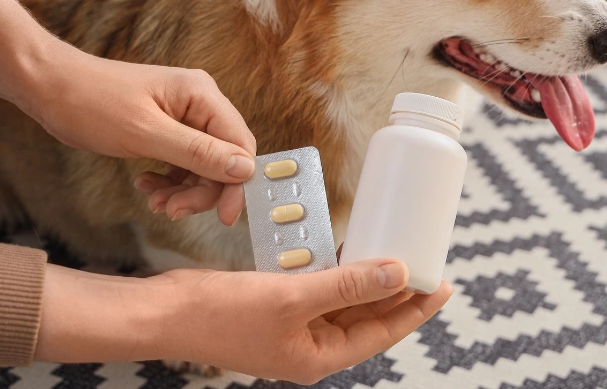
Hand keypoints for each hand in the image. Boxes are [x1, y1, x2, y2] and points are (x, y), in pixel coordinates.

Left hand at [30, 46, 256, 224]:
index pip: (240, 145)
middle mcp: (200, 103)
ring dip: (183, 189)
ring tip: (155, 203)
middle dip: (202, 190)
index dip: (235, 183)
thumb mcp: (145, 133)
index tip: (224, 217)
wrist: (49, 86)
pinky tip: (146, 186)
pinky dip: (169, 180)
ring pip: (203, 164)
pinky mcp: (168, 127)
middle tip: (172, 211)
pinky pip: (183, 161)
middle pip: (223, 158)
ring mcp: (184, 115)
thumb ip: (197, 152)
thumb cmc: (91, 102)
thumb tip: (244, 169)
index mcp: (202, 96)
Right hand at [35, 259, 453, 382]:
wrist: (163, 312)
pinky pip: (322, 290)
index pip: (382, 332)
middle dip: (399, 292)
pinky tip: (354, 250)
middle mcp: (311, 346)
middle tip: (428, 260)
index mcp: (319, 356)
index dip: (415, 308)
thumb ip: (348, 285)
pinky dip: (340, 272)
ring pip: (347, 302)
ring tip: (399, 252)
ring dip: (370, 279)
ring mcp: (294, 328)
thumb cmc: (221, 313)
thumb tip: (399, 274)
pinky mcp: (279, 308)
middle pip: (369, 318)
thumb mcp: (294, 297)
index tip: (444, 284)